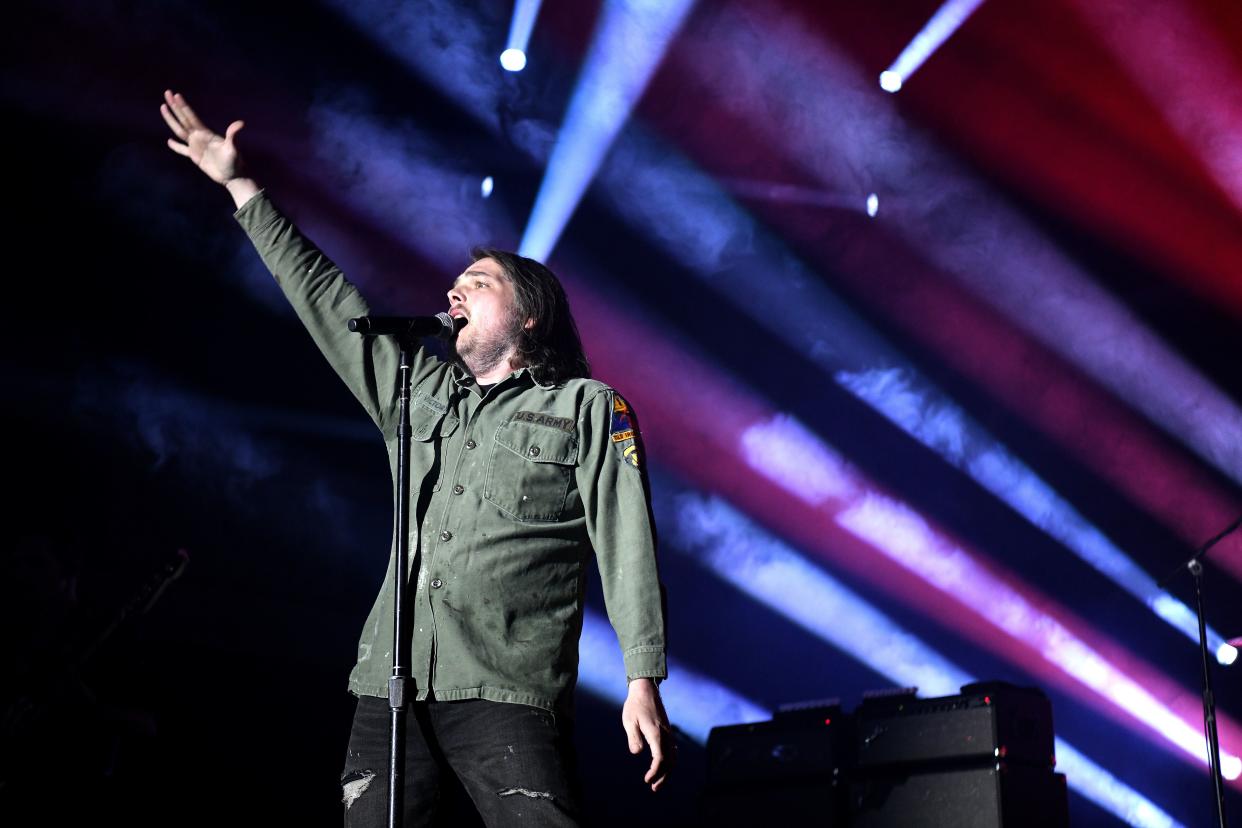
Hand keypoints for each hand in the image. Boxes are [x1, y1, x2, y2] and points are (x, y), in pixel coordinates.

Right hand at [160, 89, 245, 184]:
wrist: (232, 176)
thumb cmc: (234, 162)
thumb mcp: (232, 148)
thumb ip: (233, 136)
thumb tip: (240, 123)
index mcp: (206, 133)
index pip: (191, 117)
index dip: (183, 107)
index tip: (176, 95)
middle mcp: (199, 137)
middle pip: (183, 119)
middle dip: (175, 107)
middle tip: (167, 93)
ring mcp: (196, 146)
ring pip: (179, 131)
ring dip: (171, 120)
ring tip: (163, 108)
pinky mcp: (195, 157)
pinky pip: (182, 150)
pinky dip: (176, 146)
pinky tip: (169, 141)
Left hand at [621, 677, 673, 791]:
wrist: (646, 690)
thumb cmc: (635, 705)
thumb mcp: (629, 721)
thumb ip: (633, 737)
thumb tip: (637, 753)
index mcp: (656, 733)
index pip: (660, 758)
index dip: (655, 772)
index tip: (646, 780)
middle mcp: (665, 734)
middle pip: (669, 761)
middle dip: (663, 776)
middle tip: (654, 788)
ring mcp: (668, 733)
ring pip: (673, 756)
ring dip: (667, 771)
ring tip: (658, 782)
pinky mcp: (667, 731)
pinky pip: (672, 750)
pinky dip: (670, 761)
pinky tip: (664, 766)